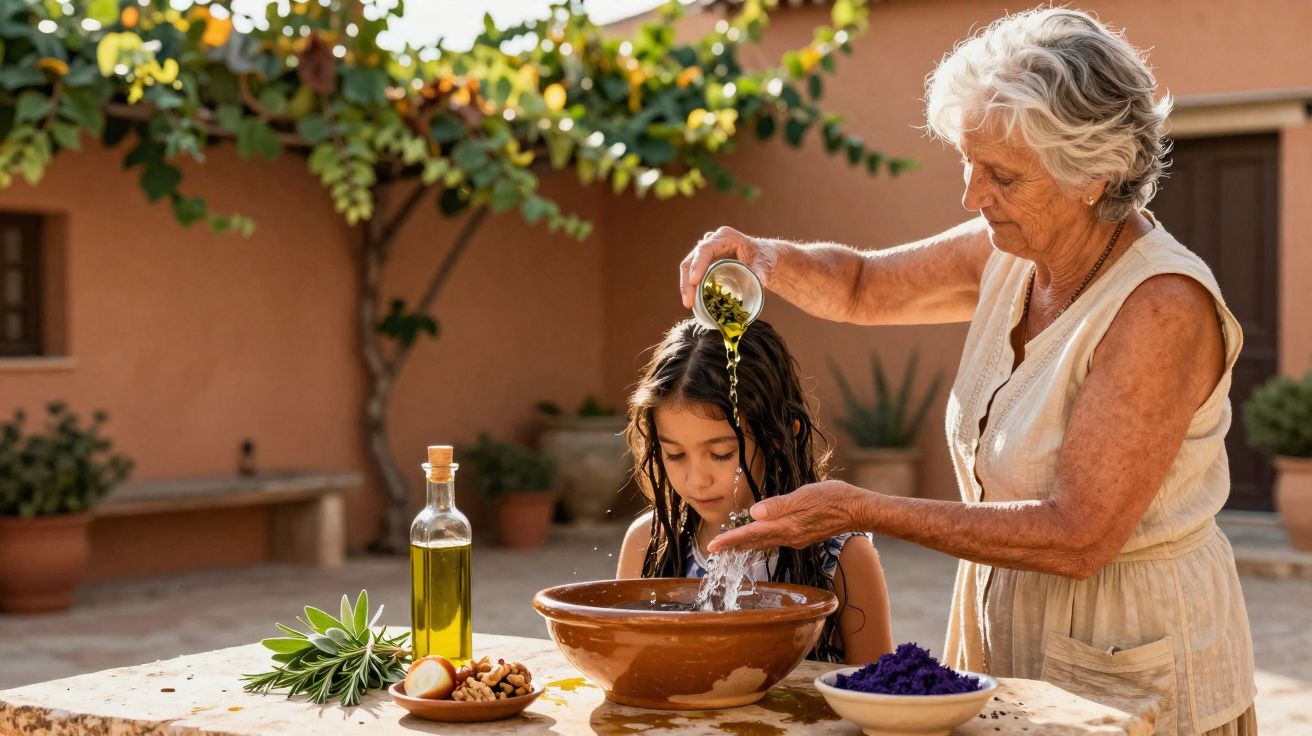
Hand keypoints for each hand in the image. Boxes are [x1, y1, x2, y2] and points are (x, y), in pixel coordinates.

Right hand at [679, 226, 778, 308]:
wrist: (761, 258)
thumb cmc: (763, 256)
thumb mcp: (765, 262)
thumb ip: (764, 270)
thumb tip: (763, 282)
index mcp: (725, 236)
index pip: (705, 249)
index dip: (698, 264)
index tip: (694, 281)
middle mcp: (711, 241)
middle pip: (691, 259)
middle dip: (687, 281)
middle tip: (688, 301)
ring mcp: (706, 252)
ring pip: (688, 267)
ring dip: (686, 286)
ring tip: (688, 304)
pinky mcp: (704, 263)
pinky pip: (692, 274)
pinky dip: (691, 287)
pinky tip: (692, 302)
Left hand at [707, 480, 871, 552]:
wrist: (857, 510)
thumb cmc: (833, 498)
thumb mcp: (805, 496)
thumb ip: (779, 505)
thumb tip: (754, 513)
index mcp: (787, 527)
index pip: (751, 534)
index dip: (730, 540)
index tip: (713, 546)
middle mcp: (789, 537)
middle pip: (754, 543)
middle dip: (733, 546)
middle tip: (713, 549)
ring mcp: (796, 539)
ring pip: (764, 543)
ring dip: (745, 545)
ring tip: (729, 545)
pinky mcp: (802, 536)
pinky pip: (775, 541)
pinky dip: (761, 541)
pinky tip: (757, 538)